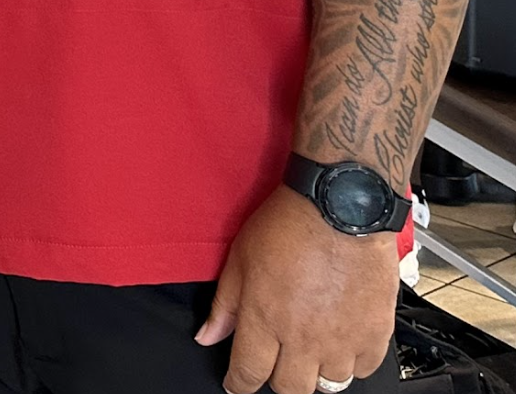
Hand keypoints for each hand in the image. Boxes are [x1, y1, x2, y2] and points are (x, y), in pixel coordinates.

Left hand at [197, 188, 394, 393]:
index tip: (236, 383)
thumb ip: (225, 305)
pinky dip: (351, 362)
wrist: (340, 208)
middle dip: (277, 380)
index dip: (238, 384)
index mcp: (266, 320)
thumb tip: (207, 336)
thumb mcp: (239, 259)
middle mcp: (305, 338)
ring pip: (329, 384)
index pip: (248, 374)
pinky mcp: (376, 333)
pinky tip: (341, 342)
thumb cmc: (289, 225)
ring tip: (310, 348)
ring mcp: (343, 340)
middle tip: (276, 362)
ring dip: (316, 371)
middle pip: (290, 389)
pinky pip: (364, 369)